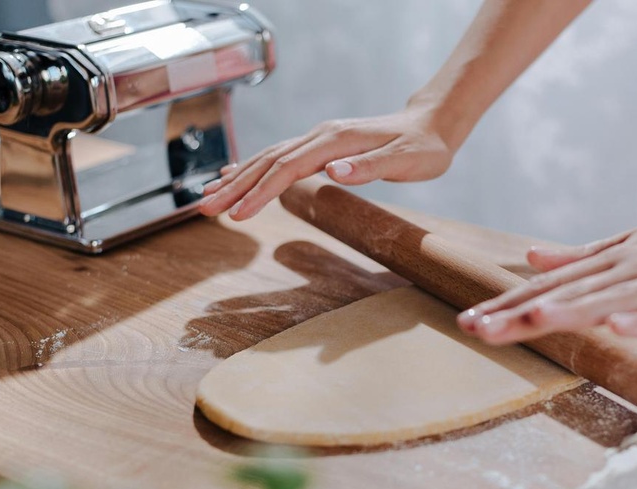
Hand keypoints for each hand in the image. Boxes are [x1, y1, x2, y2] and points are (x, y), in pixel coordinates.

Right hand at [198, 105, 455, 220]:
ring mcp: (319, 139)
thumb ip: (369, 167)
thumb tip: (333, 172)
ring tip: (207, 198)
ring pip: (269, 158)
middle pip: (269, 162)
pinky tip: (234, 176)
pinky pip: (279, 157)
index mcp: (336, 141)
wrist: (431, 125)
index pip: (288, 168)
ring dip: (238, 179)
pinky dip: (253, 168)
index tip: (238, 214)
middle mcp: (321, 136)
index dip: (261, 192)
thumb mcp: (406, 161)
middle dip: (235, 187)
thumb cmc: (423, 148)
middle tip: (204, 209)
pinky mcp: (321, 146)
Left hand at [458, 204, 636, 340]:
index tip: (468, 321)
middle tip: (476, 329)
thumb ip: (580, 257)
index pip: (551, 287)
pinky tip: (620, 328)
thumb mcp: (630, 245)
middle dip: (521, 314)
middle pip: (570, 296)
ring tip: (532, 322)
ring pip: (613, 300)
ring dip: (572, 311)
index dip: (509, 304)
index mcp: (612, 261)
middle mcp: (631, 270)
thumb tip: (530, 257)